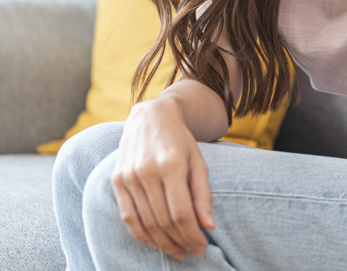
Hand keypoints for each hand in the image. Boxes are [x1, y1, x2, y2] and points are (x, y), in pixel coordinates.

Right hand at [111, 98, 215, 260]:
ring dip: (163, 242)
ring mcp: (129, 176)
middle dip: (180, 241)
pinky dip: (140, 234)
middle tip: (192, 252)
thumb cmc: (180, 140)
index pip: (181, 212)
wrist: (151, 116)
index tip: (202, 246)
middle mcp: (147, 172)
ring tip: (177, 251)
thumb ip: (203, 194)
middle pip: (163, 220)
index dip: (192, 234)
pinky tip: (155, 243)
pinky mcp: (117, 180)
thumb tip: (208, 226)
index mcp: (171, 165)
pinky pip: (127, 215)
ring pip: (146, 221)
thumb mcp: (198, 162)